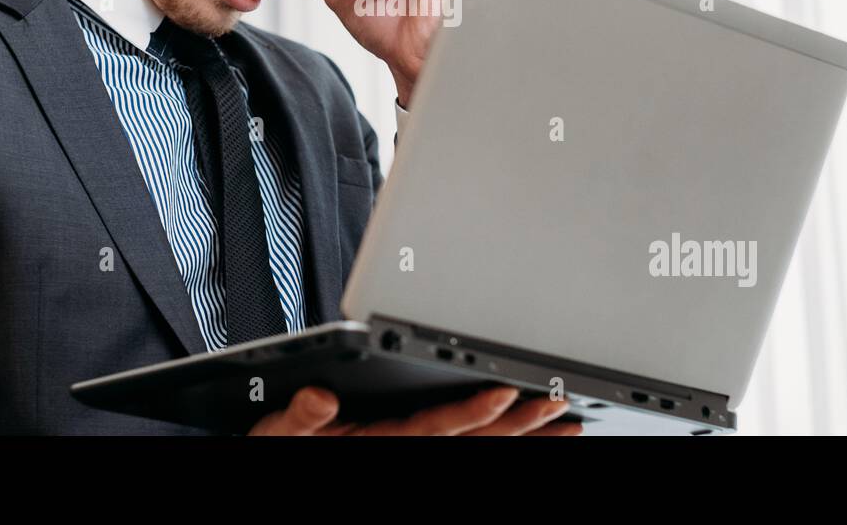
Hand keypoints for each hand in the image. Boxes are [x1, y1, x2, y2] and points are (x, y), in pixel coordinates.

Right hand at [247, 385, 583, 435]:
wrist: (283, 453)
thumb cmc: (282, 442)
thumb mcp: (277, 431)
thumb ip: (299, 417)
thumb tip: (320, 398)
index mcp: (380, 440)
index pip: (436, 428)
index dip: (473, 412)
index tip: (504, 392)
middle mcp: (406, 451)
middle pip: (475, 442)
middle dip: (521, 424)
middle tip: (562, 406)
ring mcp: (414, 452)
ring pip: (484, 448)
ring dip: (526, 436)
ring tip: (568, 423)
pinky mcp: (416, 447)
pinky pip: (473, 449)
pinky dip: (507, 438)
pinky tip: (534, 432)